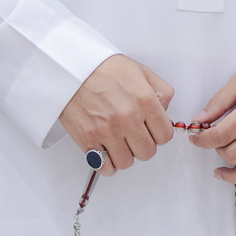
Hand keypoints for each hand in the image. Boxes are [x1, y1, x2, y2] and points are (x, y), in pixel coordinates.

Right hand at [58, 54, 174, 174]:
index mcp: (144, 100)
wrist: (71, 69)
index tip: (151, 130)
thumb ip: (161, 91)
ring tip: (118, 141)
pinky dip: (107, 163)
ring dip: (124, 154)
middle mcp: (128, 118)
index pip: (164, 135)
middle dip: (142, 145)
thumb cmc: (103, 68)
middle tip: (134, 135)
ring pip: (127, 162)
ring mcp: (107, 131)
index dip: (158, 134)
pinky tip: (106, 151)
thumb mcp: (140, 71)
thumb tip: (164, 111)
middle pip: (147, 152)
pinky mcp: (88, 140)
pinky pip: (105, 167)